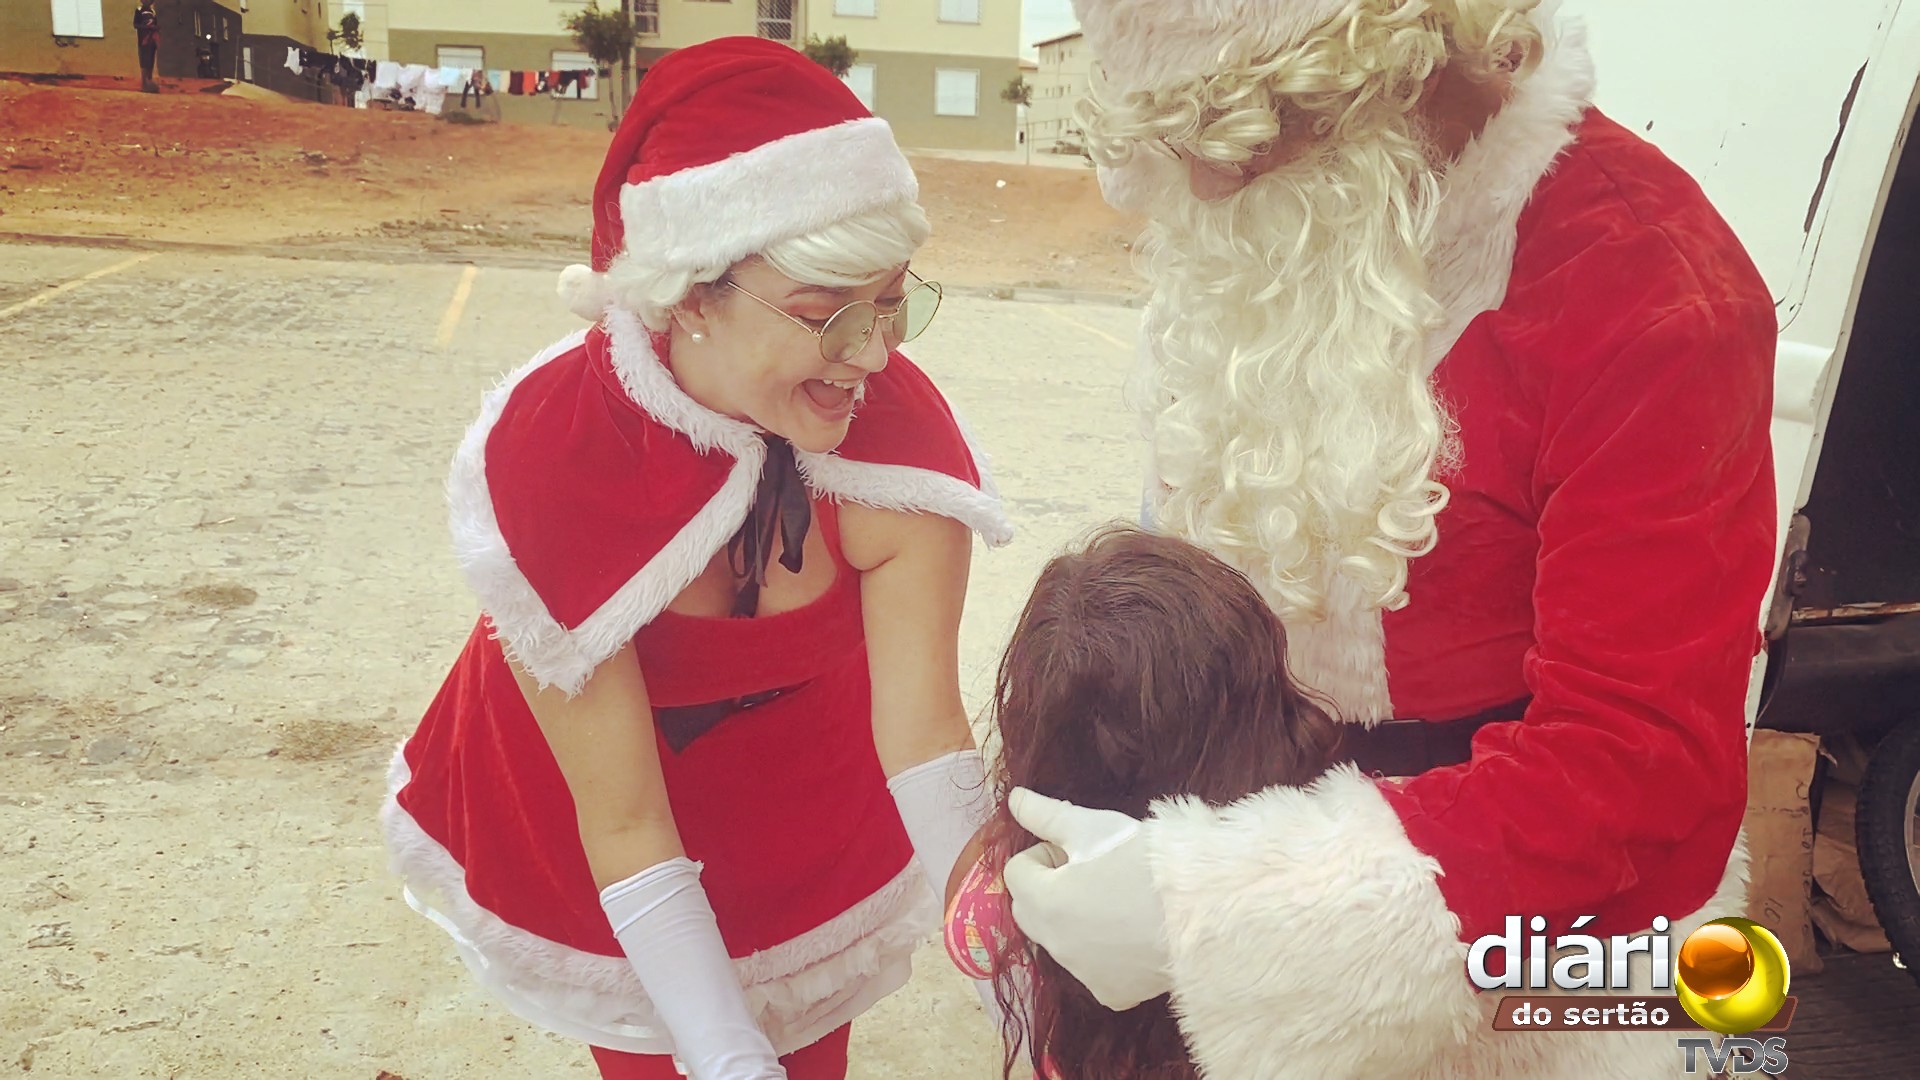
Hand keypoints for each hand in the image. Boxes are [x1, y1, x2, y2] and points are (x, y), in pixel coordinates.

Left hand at [1001, 788, 1171, 1010]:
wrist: (1206, 907)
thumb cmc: (1146, 860)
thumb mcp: (1095, 827)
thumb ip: (1047, 815)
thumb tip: (1013, 799)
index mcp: (1044, 901)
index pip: (1017, 871)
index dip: (1046, 854)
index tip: (1082, 851)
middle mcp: (1054, 944)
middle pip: (1029, 910)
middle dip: (1049, 888)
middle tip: (1093, 872)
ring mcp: (1081, 973)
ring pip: (1059, 940)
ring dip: (1073, 920)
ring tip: (1119, 900)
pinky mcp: (1111, 993)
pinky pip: (1091, 969)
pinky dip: (1103, 953)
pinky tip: (1134, 934)